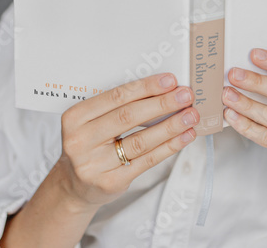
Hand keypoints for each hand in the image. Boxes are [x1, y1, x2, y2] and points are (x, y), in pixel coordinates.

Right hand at [52, 73, 198, 211]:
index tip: (170, 80)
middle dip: (162, 104)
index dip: (145, 88)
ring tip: (190, 116)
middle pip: (128, 117)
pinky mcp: (110, 183)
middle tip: (186, 95)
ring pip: (140, 141)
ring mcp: (93, 164)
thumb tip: (161, 89)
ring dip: (170, 126)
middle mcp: (79, 141)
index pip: (116, 97)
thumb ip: (117, 107)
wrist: (75, 186)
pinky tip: (184, 137)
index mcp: (75, 117)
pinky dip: (169, 147)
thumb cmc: (90, 146)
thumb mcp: (91, 123)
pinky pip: (146, 161)